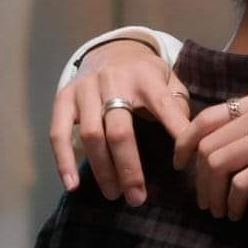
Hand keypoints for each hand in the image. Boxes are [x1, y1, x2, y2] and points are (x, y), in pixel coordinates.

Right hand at [49, 39, 190, 205]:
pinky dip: (63, 161)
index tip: (183, 163)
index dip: (176, 134)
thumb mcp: (169, 80)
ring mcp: (85, 89)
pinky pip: (58, 133)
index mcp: (146, 77)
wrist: (112, 49)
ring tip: (114, 195)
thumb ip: (179, 104)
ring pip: (91, 136)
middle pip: (119, 132)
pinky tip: (72, 185)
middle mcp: (113, 81)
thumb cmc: (146, 75)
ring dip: (102, 170)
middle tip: (137, 198)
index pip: (164, 107)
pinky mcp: (64, 98)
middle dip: (129, 169)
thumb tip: (189, 138)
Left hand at [173, 90, 247, 220]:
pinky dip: (233, 203)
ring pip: (217, 165)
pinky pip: (242, 184)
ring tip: (219, 211)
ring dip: (212, 193)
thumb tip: (240, 134)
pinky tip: (238, 213)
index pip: (206, 118)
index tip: (181, 164)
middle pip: (206, 146)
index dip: (185, 143)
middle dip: (198, 178)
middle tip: (204, 200)